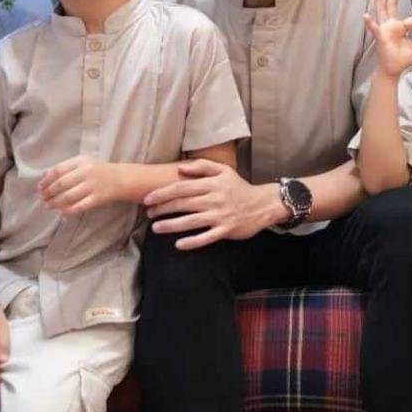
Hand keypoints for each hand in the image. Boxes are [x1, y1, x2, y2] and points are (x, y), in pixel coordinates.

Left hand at [39, 156, 119, 214]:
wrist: (121, 179)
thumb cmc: (98, 170)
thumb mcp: (84, 162)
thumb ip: (66, 166)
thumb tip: (44, 175)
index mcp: (81, 161)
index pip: (58, 170)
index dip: (46, 180)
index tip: (40, 187)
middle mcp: (87, 172)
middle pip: (61, 184)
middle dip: (48, 193)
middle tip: (42, 198)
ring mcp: (93, 185)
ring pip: (68, 196)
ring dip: (55, 202)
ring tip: (48, 205)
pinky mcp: (98, 198)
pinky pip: (79, 206)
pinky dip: (67, 210)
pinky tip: (61, 212)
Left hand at [145, 161, 277, 249]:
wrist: (263, 204)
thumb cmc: (239, 187)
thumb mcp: (224, 171)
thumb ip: (202, 166)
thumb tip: (180, 168)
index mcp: (212, 184)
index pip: (182, 187)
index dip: (162, 193)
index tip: (148, 199)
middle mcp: (215, 199)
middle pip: (183, 204)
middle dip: (162, 209)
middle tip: (148, 214)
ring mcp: (220, 215)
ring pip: (191, 221)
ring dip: (171, 225)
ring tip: (156, 228)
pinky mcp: (226, 230)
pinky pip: (207, 238)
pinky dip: (192, 242)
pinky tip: (179, 245)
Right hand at [363, 0, 411, 78]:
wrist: (393, 70)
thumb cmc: (402, 58)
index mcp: (400, 27)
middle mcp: (391, 25)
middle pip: (392, 6)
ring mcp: (385, 29)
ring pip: (382, 11)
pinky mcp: (381, 37)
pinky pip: (375, 29)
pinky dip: (370, 23)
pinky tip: (366, 16)